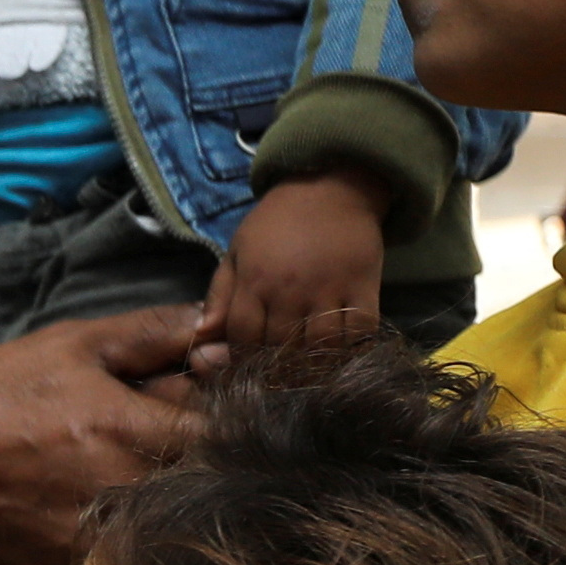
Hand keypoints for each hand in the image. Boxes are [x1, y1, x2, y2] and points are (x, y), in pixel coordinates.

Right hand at [0, 307, 206, 564]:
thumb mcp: (70, 345)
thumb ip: (151, 333)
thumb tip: (218, 323)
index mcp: (130, 431)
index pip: (227, 436)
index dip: (230, 424)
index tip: (210, 418)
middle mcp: (124, 495)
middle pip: (207, 491)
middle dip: (201, 470)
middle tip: (167, 453)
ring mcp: (98, 547)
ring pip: (170, 536)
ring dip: (168, 515)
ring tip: (129, 489)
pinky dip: (128, 550)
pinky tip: (105, 525)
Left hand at [194, 171, 390, 370]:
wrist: (331, 187)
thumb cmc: (277, 221)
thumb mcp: (238, 250)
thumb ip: (220, 294)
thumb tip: (201, 336)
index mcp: (255, 280)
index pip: (243, 337)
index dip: (242, 358)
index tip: (248, 368)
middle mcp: (290, 288)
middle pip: (280, 347)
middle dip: (276, 367)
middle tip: (279, 377)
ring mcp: (329, 289)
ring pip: (319, 347)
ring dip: (313, 365)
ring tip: (308, 373)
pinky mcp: (365, 286)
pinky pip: (360, 331)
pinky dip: (352, 348)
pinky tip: (342, 354)